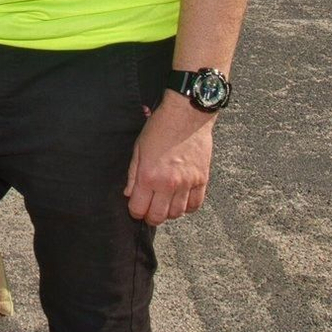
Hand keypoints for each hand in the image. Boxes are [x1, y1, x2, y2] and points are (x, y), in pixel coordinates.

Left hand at [124, 95, 214, 225]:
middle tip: (149, 209)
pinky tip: (181, 199)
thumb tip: (129, 193)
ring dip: (169, 212)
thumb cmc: (160, 127)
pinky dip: (187, 207)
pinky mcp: (202, 179)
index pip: (139, 209)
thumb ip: (133, 174)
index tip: (135, 207)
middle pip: (158, 217)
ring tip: (164, 203)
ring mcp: (187, 183)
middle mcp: (168, 184)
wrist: (186, 114)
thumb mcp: (138, 148)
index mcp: (149, 176)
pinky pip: (195, 205)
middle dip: (150, 216)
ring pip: (177, 214)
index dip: (135, 211)